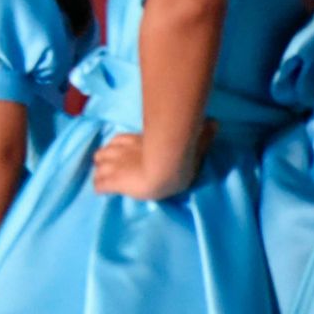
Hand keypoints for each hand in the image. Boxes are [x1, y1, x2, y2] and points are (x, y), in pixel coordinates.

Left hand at [92, 123, 213, 199]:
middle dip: (105, 160)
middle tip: (110, 166)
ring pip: (98, 168)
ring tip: (103, 178)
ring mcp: (114, 166)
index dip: (118, 147)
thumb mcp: (193, 140)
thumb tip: (215, 122)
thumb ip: (203, 133)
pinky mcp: (113, 182)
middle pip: (103, 153)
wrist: (166, 167)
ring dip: (100, 173)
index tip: (121, 151)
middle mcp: (120, 151)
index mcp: (136, 140)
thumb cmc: (179, 152)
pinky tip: (100, 191)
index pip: (119, 141)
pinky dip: (99, 187)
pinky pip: (99, 185)